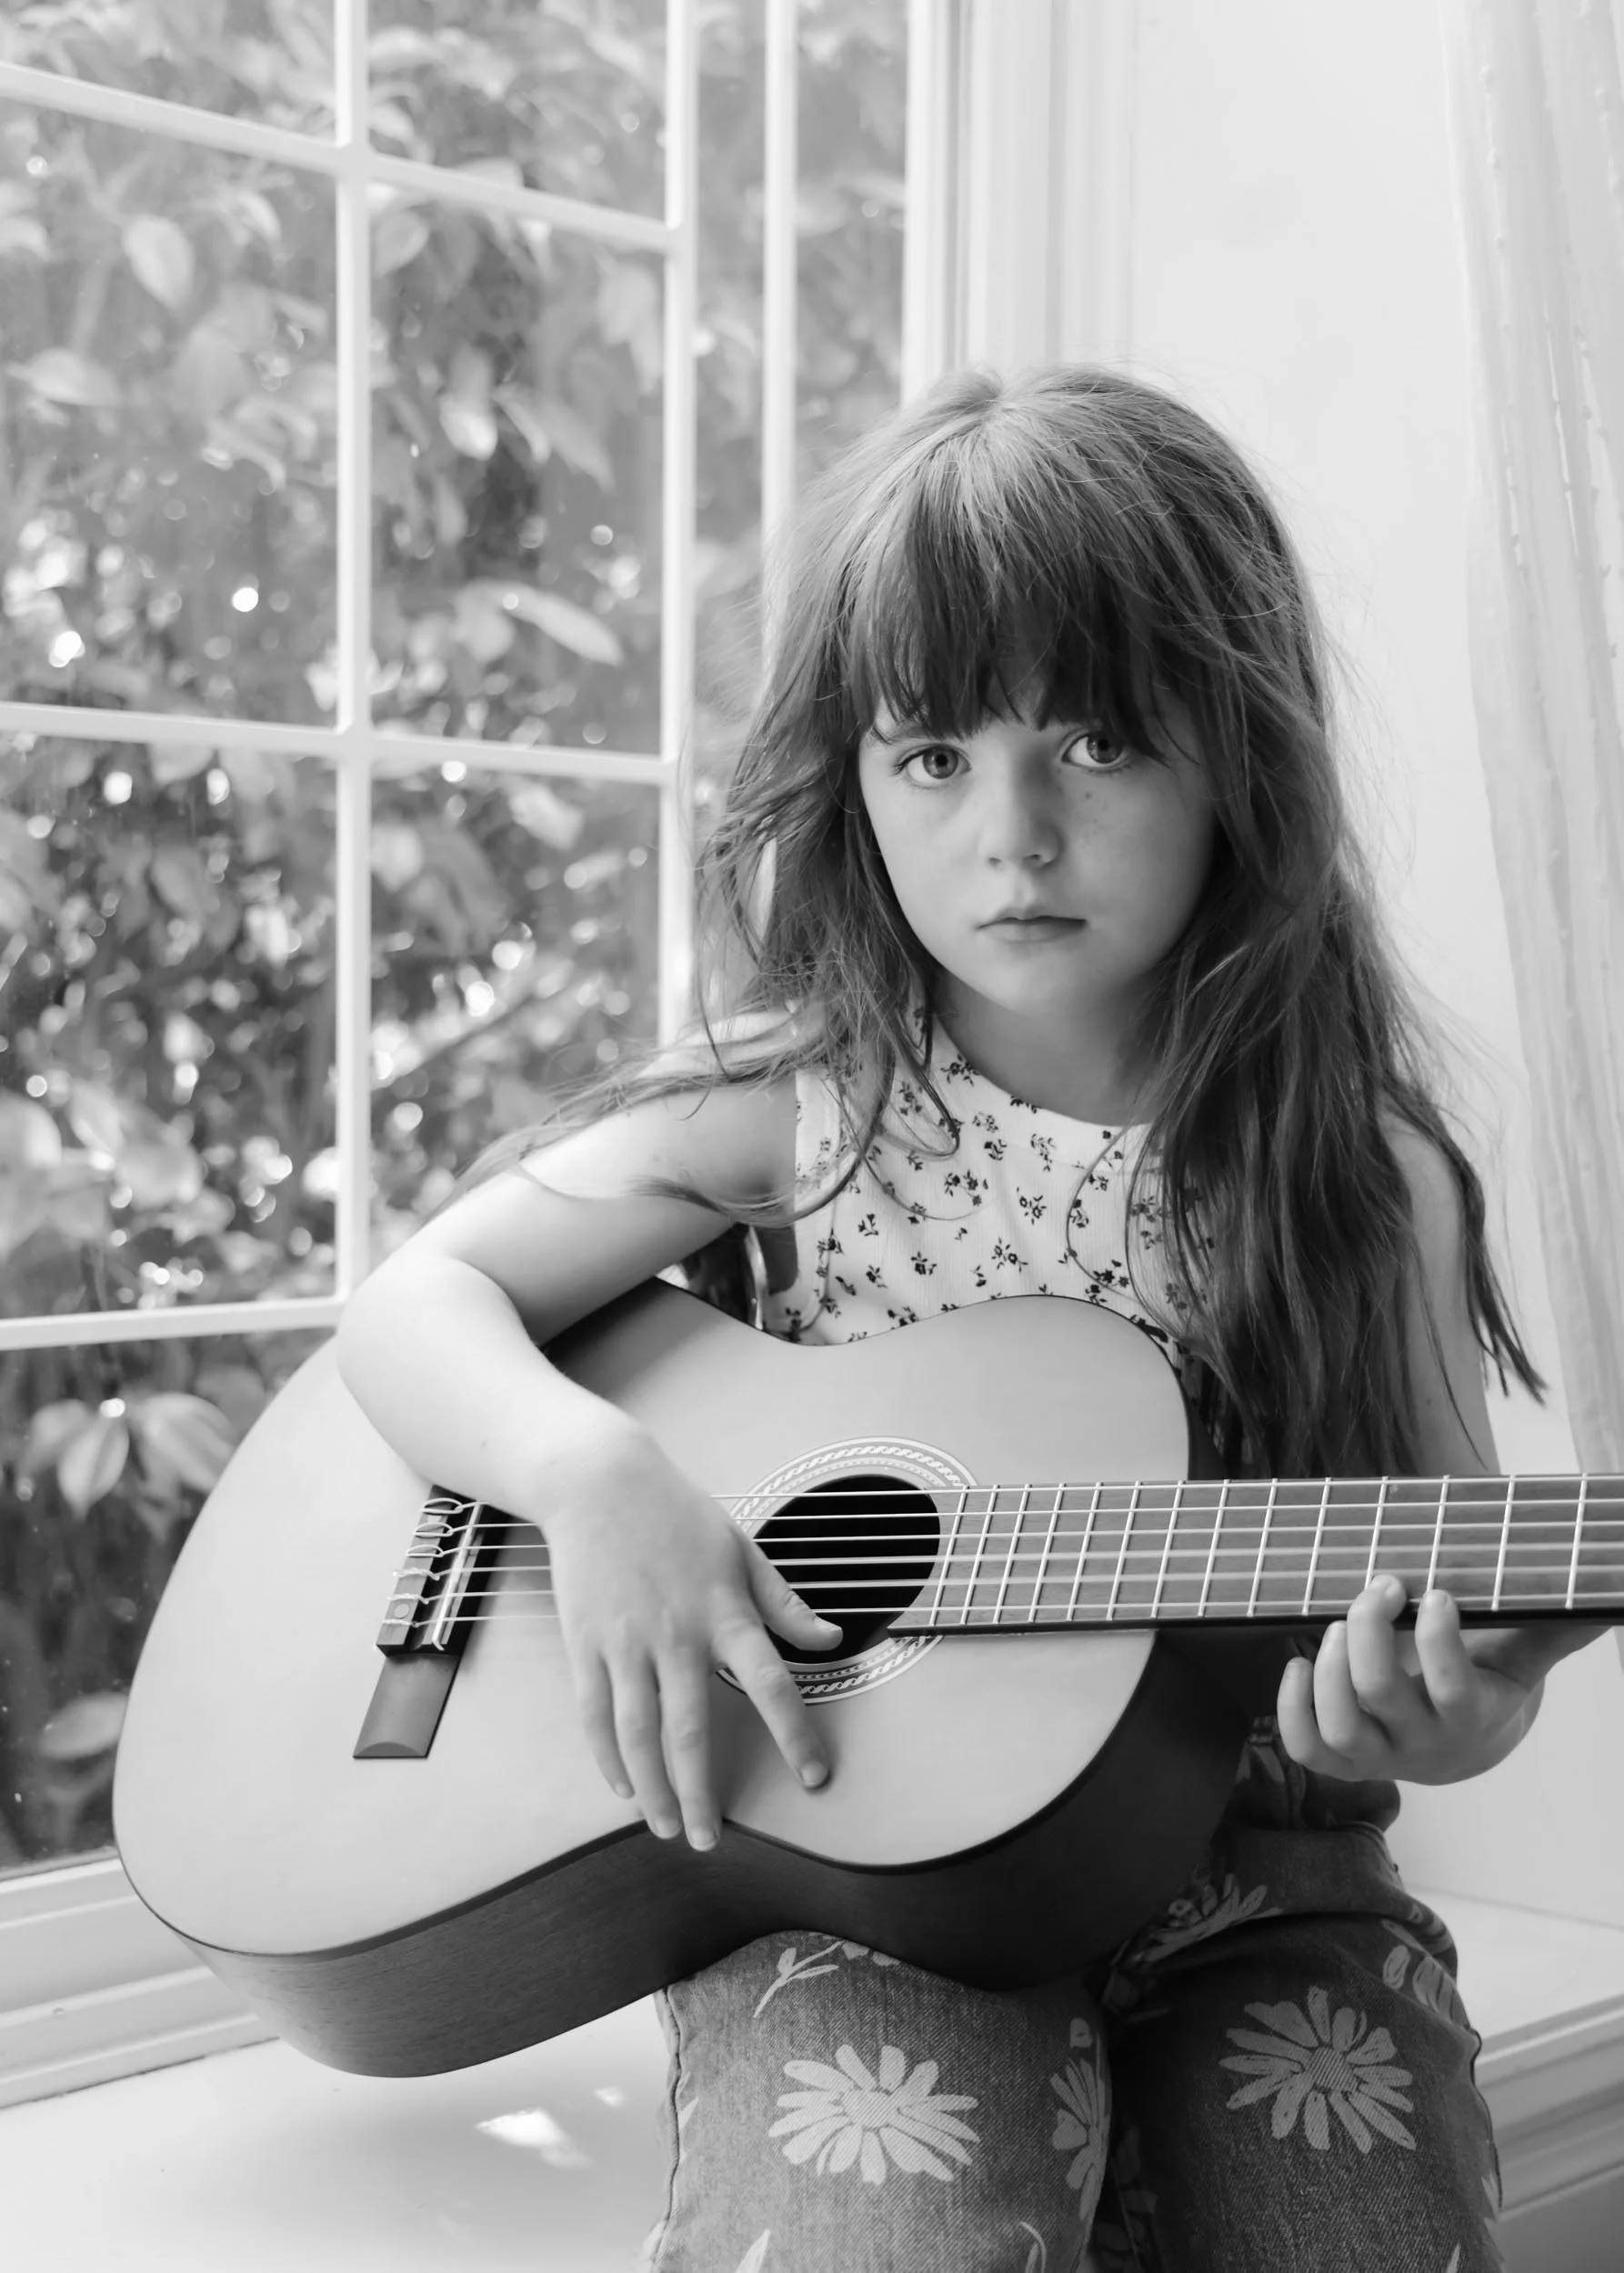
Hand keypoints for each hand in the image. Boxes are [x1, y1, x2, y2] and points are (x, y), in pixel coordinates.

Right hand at [537, 1421, 839, 1849]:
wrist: (599, 1482)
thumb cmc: (677, 1515)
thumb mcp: (743, 1550)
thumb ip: (786, 1604)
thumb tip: (832, 1641)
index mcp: (725, 1612)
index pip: (770, 1684)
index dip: (795, 1734)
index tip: (814, 1778)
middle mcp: (676, 1635)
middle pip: (690, 1732)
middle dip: (701, 1795)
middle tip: (709, 1841)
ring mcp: (625, 1643)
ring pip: (638, 1735)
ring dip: (652, 1790)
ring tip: (665, 1829)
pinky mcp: (585, 1645)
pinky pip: (595, 1715)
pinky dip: (608, 1758)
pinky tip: (624, 1787)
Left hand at [1277, 1574, 1604, 1784]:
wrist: (1464, 1746)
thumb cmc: (1488, 1684)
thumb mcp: (1521, 1659)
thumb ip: (1554, 1629)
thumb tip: (1605, 1603)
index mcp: (1470, 1719)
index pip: (1452, 1684)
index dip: (1436, 1636)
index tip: (1434, 1591)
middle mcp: (1422, 1745)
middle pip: (1379, 1694)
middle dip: (1369, 1629)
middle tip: (1380, 1585)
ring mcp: (1378, 1757)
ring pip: (1339, 1724)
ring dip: (1328, 1664)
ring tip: (1338, 1621)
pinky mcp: (1341, 1762)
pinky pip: (1304, 1748)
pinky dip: (1290, 1707)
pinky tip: (1296, 1661)